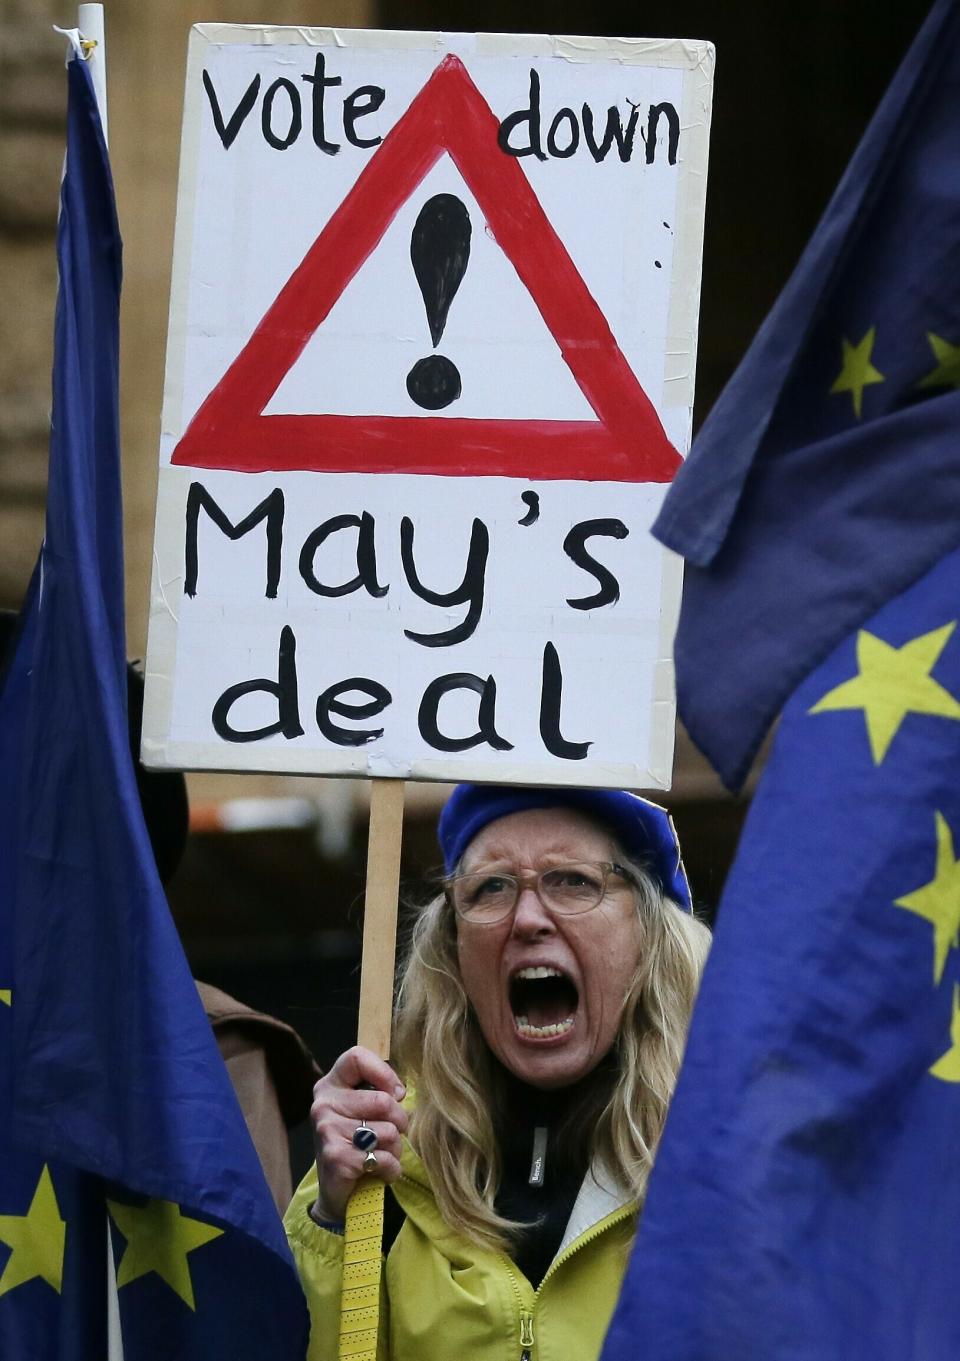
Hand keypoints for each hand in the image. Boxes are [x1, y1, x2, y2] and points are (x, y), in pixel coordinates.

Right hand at [309, 1046, 407, 1223]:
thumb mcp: (363, 1111)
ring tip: (382, 1154)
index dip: (384, 1072)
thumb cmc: (358, 1144)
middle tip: (392, 1135)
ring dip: (396, 1149)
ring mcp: (327, 1130)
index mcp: (330, 1085)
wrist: (339, 1192)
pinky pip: (383, 1157)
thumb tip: (400, 1092)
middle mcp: (323, 1104)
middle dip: (400, 1121)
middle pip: (383, 1101)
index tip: (396, 1093)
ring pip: (388, 1131)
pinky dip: (391, 1169)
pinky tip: (381, 1172)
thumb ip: (379, 1092)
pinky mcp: (336, 1157)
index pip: (356, 1057)